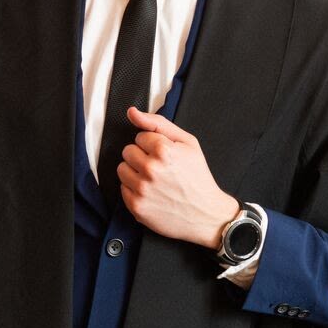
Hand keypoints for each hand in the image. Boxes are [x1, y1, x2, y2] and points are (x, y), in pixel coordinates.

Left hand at [117, 107, 237, 248]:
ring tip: (155, 179)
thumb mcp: (188, 143)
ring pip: (122, 168)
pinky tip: (152, 192)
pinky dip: (134, 189)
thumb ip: (157, 124)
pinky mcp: (136, 205)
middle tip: (160, 167)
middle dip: (142, 156)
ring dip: (135, 172)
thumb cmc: (197, 177)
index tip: (165, 155)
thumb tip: (132, 112)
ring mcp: (142, 189)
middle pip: (128, 151)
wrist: (206, 214)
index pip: (140, 136)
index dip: (153, 145)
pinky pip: (123, 188)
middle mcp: (151, 169)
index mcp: (164, 151)